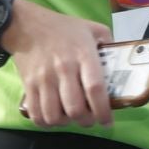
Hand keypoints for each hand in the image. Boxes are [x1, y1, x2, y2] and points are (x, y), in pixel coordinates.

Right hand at [4, 2, 114, 128]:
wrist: (26, 25)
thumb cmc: (62, 28)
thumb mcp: (91, 28)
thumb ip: (108, 43)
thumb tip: (122, 61)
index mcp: (83, 55)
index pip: (95, 89)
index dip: (103, 111)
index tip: (108, 121)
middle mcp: (63, 68)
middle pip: (75, 108)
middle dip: (86, 121)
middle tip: (90, 119)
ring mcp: (44, 79)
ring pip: (55, 115)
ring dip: (66, 123)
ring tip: (71, 117)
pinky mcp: (28, 85)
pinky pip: (37, 114)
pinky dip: (46, 122)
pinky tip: (53, 117)